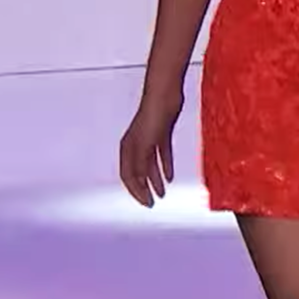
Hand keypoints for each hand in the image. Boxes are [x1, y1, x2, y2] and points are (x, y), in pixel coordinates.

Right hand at [119, 85, 183, 206]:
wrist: (165, 95)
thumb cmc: (152, 116)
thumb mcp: (145, 144)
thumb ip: (141, 163)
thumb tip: (139, 181)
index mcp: (128, 148)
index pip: (128, 175)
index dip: (136, 191)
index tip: (145, 203)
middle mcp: (136, 145)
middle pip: (138, 172)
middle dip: (144, 189)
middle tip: (152, 203)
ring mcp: (149, 139)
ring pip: (150, 165)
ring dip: (155, 179)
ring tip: (162, 193)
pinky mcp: (162, 133)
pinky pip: (162, 154)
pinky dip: (165, 165)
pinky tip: (170, 176)